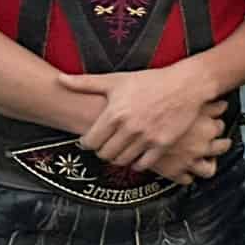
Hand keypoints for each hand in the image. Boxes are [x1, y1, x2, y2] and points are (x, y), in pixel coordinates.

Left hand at [57, 66, 211, 173]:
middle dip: (102, 151)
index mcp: (114, 113)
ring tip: (120, 150)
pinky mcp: (163, 144)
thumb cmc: (150, 81)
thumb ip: (85, 83)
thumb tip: (58, 79)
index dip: (87, 143)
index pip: (90, 142)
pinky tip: (137, 156)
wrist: (186, 85)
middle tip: (106, 146)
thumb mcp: (116, 80)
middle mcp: (129, 127)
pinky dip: (137, 164)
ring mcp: (147, 137)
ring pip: (122, 161)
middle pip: (104, 154)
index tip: (91, 141)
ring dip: (118, 158)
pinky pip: (143, 164)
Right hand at [148, 101, 234, 184]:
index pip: (221, 126)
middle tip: (216, 141)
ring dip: (208, 164)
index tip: (214, 121)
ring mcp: (188, 161)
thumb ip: (208, 104)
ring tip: (205, 159)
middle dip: (221, 144)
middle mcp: (201, 146)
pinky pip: (186, 179)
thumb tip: (223, 104)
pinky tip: (183, 168)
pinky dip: (187, 175)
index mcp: (207, 127)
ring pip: (208, 169)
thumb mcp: (185, 103)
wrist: (132, 129)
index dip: (216, 123)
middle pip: (222, 148)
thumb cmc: (159, 112)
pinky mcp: (173, 172)